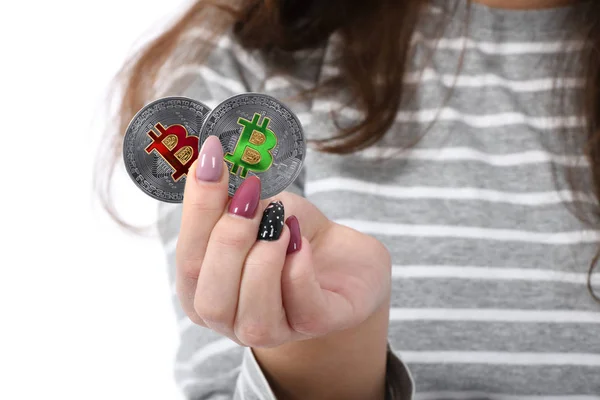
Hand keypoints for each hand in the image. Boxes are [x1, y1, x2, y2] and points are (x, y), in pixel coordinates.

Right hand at [175, 136, 390, 347]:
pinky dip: (299, 270)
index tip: (210, 161)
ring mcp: (272, 331)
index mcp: (203, 289)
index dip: (197, 209)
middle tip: (252, 199)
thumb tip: (212, 165)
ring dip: (264, 260)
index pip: (187, 260)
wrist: (344, 257)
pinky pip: (302, 308)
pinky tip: (302, 243)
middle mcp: (230, 320)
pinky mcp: (316, 325)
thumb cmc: (293, 234)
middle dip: (229, 240)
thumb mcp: (261, 208)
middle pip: (211, 298)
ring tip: (281, 225)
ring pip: (253, 316)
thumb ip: (233, 199)